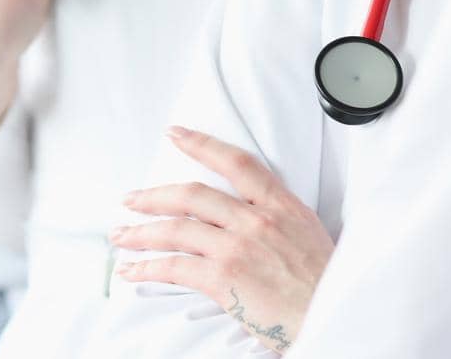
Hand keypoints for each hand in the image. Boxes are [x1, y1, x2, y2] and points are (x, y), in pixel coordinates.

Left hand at [111, 127, 333, 353]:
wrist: (329, 314)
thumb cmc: (324, 284)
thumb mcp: (309, 234)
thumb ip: (279, 219)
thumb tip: (252, 218)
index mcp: (281, 206)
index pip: (237, 163)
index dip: (202, 145)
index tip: (178, 135)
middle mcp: (257, 221)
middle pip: (193, 194)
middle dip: (155, 195)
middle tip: (132, 198)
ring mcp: (238, 248)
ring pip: (177, 228)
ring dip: (141, 231)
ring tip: (121, 235)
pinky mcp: (224, 278)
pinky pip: (175, 267)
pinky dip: (147, 268)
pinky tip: (133, 270)